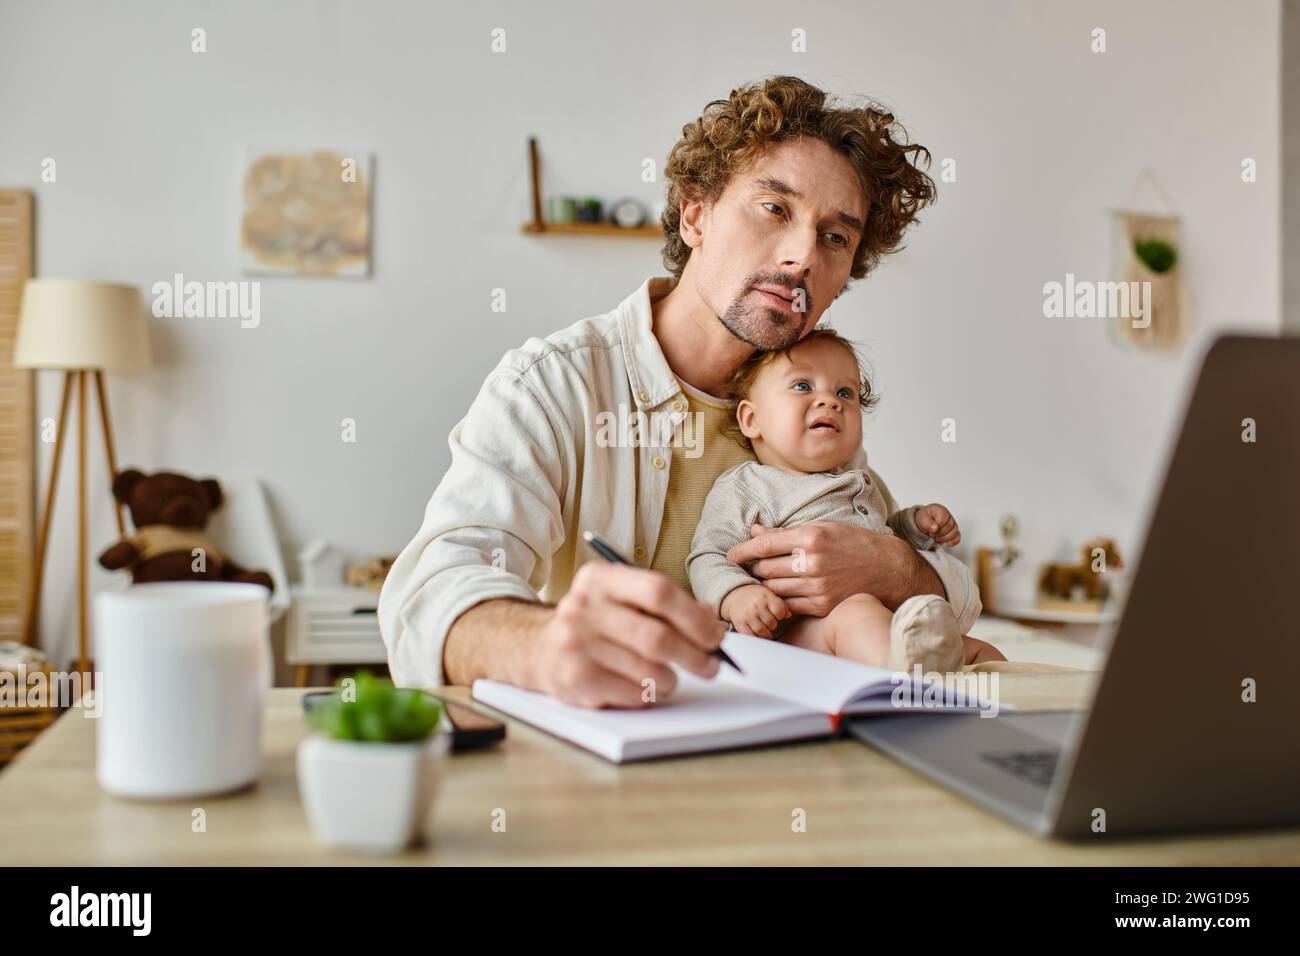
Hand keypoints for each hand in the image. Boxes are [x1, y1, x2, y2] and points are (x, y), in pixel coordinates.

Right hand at [523, 562, 724, 707]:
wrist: (539, 648)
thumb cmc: (595, 624)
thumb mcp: (623, 600)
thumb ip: (667, 605)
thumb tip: (710, 622)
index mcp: (600, 579)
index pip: (658, 591)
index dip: (694, 617)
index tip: (715, 636)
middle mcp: (583, 607)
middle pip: (657, 636)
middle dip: (694, 656)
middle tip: (710, 666)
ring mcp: (575, 644)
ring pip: (649, 669)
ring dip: (671, 679)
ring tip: (668, 678)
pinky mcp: (575, 679)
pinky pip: (632, 693)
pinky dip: (648, 695)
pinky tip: (641, 688)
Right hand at [720, 584, 790, 638]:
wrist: (735, 594)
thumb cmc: (756, 596)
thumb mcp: (769, 595)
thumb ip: (780, 604)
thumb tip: (788, 615)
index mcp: (765, 596)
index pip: (779, 611)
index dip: (781, 615)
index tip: (777, 615)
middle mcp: (756, 606)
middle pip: (771, 623)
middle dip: (773, 625)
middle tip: (770, 623)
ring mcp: (747, 615)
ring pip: (762, 631)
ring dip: (766, 633)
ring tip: (765, 629)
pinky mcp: (739, 623)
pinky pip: (750, 635)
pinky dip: (755, 636)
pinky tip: (757, 633)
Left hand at [726, 521, 942, 616]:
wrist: (885, 569)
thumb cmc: (853, 544)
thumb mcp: (822, 528)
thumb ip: (786, 533)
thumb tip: (755, 530)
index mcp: (811, 537)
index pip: (765, 545)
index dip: (742, 550)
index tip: (731, 554)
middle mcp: (812, 562)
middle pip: (765, 568)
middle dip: (753, 567)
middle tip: (749, 566)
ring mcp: (817, 586)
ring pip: (774, 588)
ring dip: (765, 585)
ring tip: (764, 580)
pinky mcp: (822, 605)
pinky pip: (788, 605)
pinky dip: (781, 599)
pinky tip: (781, 594)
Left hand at [915, 504, 960, 547]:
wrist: (924, 523)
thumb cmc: (924, 519)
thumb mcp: (921, 518)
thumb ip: (927, 522)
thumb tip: (934, 528)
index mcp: (940, 510)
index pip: (943, 519)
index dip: (937, 527)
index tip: (930, 530)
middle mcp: (948, 516)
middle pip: (949, 526)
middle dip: (939, 533)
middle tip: (932, 534)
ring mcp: (952, 524)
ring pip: (955, 533)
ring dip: (944, 538)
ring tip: (936, 538)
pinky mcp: (954, 532)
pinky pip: (957, 538)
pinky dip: (952, 542)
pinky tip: (947, 543)